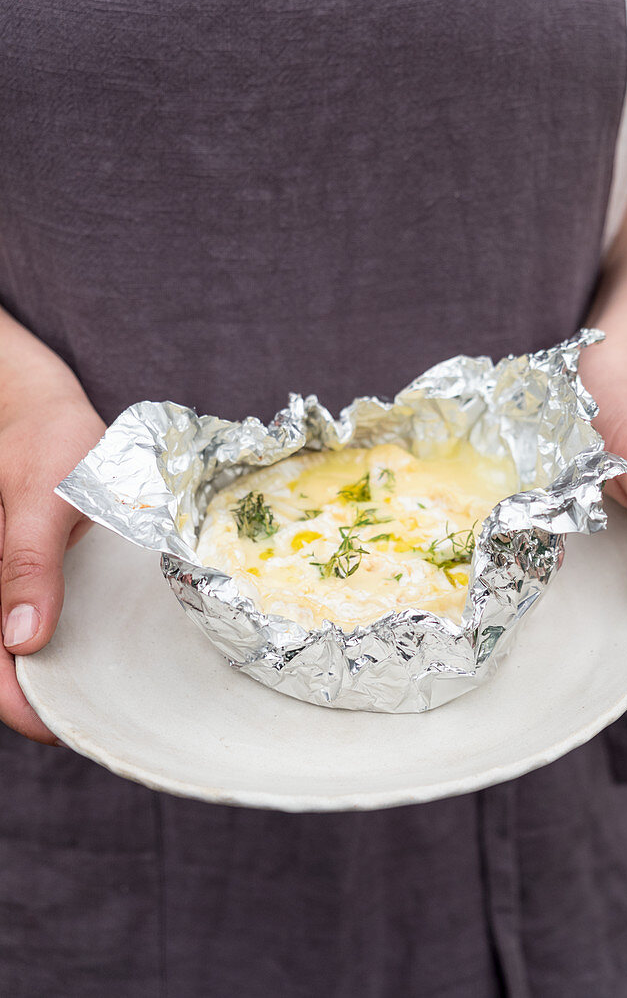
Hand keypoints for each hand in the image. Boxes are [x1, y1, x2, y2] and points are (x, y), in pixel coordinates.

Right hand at [0, 365, 103, 743]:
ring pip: (15, 647)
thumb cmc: (44, 438)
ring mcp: (4, 581)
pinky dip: (58, 643)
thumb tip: (22, 638)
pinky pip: (31, 617)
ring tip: (109, 697)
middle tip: (103, 722)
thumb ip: (28, 562)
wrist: (39, 403)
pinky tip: (98, 652)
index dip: (20, 709)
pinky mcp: (22, 570)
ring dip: (51, 677)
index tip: (65, 731)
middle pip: (2, 667)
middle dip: (42, 702)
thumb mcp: (43, 496)